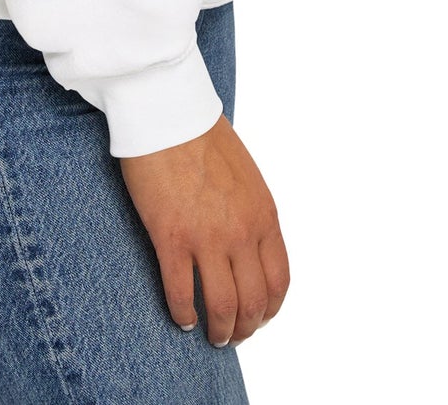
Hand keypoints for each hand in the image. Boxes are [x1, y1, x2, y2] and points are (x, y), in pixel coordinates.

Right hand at [119, 112, 289, 347]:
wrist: (168, 111)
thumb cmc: (202, 135)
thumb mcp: (245, 176)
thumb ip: (250, 212)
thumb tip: (246, 244)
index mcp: (264, 216)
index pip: (279, 281)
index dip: (270, 309)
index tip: (258, 317)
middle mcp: (242, 233)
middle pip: (254, 302)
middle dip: (245, 328)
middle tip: (232, 335)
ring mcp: (207, 238)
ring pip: (222, 307)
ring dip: (219, 330)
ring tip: (210, 335)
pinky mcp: (171, 237)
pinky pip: (181, 293)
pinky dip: (183, 314)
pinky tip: (181, 318)